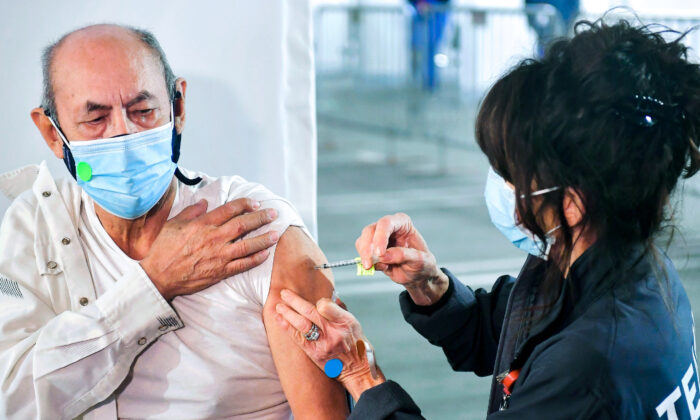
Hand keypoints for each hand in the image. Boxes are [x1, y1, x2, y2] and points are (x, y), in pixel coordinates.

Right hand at [141, 198, 278, 299]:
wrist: (158, 276)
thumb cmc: (162, 249)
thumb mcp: (173, 224)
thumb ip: (191, 212)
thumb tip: (204, 202)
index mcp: (202, 224)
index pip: (229, 210)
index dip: (245, 204)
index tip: (255, 202)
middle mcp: (213, 238)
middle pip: (243, 225)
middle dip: (261, 218)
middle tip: (274, 214)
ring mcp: (218, 256)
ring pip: (247, 245)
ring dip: (263, 239)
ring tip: (276, 234)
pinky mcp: (220, 272)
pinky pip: (242, 265)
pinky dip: (255, 259)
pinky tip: (265, 254)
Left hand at [274, 289, 384, 399]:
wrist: (357, 369)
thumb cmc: (356, 344)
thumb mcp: (354, 323)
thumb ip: (340, 310)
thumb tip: (329, 298)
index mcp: (345, 322)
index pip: (326, 306)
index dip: (317, 301)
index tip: (315, 300)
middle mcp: (334, 332)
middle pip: (310, 313)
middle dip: (295, 301)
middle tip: (284, 294)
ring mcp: (323, 344)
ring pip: (301, 325)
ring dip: (288, 314)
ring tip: (279, 306)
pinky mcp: (315, 353)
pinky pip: (298, 338)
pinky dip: (287, 327)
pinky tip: (280, 319)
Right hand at [355, 213, 448, 304]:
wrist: (418, 275)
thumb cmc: (423, 264)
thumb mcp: (420, 260)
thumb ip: (403, 255)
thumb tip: (384, 256)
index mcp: (402, 223)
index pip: (386, 223)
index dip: (380, 236)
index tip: (380, 253)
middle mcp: (388, 227)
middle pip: (370, 230)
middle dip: (368, 248)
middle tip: (369, 264)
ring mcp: (378, 238)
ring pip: (362, 241)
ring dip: (366, 256)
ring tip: (383, 267)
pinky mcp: (372, 250)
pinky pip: (362, 253)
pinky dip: (368, 262)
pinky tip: (382, 267)